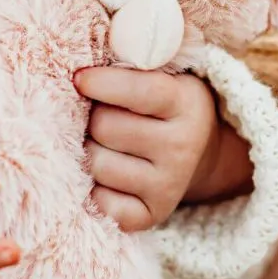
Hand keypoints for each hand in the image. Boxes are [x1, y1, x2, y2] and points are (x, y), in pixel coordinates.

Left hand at [75, 68, 218, 231]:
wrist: (198, 152)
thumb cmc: (163, 105)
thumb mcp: (162, 74)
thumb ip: (131, 62)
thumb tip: (82, 67)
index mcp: (187, 103)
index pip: (139, 91)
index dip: (101, 83)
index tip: (79, 78)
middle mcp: (183, 147)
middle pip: (106, 127)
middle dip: (94, 117)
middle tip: (103, 115)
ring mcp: (169, 185)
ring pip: (96, 163)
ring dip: (90, 150)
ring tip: (106, 143)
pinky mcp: (151, 216)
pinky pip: (100, 202)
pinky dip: (94, 187)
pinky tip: (109, 173)